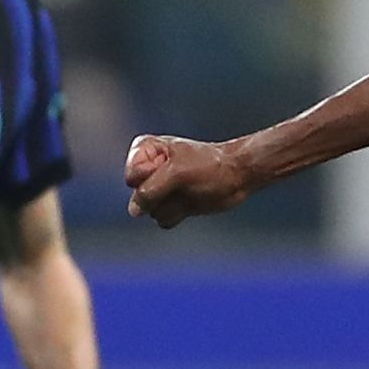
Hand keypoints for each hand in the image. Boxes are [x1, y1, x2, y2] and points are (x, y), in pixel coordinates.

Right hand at [124, 134, 251, 228]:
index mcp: (145, 150)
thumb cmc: (209, 166)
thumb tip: (133, 211)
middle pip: (138, 196)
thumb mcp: (177, 173)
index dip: (151, 177)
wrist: (236, 177)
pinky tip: (190, 202)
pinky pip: (162, 218)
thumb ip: (149, 191)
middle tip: (182, 181)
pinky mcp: (170, 204)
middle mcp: (148, 169)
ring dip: (172, 205)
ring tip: (189, 190)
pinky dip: (177, 214)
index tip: (172, 168)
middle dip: (161, 194)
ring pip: (150, 210)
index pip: (132, 176)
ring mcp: (158, 188)